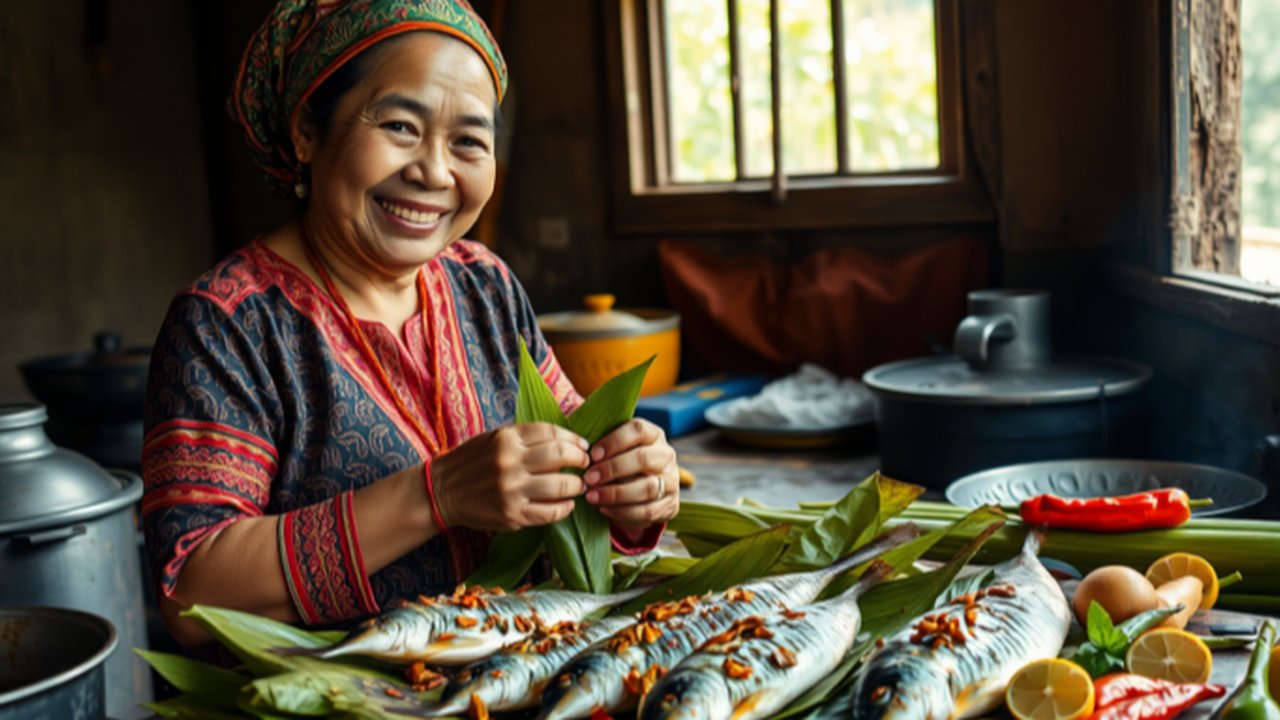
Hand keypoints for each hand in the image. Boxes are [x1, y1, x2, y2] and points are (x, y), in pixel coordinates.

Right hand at [430, 423, 589, 531]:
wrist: (441, 492)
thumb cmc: (471, 462)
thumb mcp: (494, 439)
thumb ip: (525, 438)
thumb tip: (566, 440)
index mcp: (506, 438)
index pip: (552, 432)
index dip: (573, 439)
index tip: (583, 445)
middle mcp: (509, 462)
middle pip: (561, 456)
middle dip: (581, 460)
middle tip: (586, 464)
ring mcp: (511, 490)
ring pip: (562, 486)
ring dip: (577, 485)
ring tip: (579, 486)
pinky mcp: (512, 515)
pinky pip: (551, 513)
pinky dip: (565, 508)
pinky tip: (566, 504)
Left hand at [583, 418, 678, 531]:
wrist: (643, 494)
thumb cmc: (622, 465)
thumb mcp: (617, 451)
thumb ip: (603, 448)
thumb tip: (578, 450)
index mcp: (653, 435)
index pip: (638, 430)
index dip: (614, 441)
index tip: (592, 454)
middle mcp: (666, 455)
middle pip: (643, 458)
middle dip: (612, 469)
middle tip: (588, 478)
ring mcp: (671, 481)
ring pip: (647, 487)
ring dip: (616, 493)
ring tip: (592, 496)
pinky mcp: (671, 504)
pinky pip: (648, 511)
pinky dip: (623, 512)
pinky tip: (604, 509)